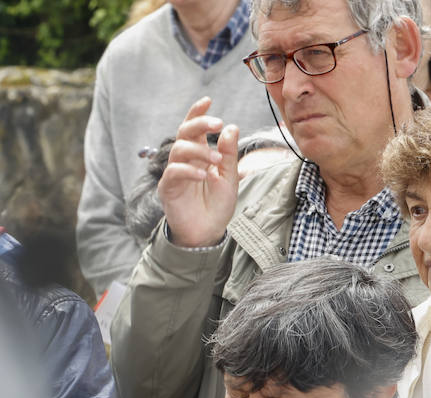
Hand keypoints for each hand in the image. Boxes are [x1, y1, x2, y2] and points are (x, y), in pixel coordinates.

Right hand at [159, 97, 239, 247]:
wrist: (208, 233)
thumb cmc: (217, 205)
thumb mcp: (230, 178)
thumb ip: (229, 155)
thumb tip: (231, 127)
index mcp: (199, 156)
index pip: (193, 129)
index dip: (197, 113)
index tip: (208, 100)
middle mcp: (185, 161)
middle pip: (183, 133)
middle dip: (199, 123)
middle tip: (217, 123)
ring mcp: (175, 173)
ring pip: (178, 150)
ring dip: (200, 151)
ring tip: (218, 161)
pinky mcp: (168, 188)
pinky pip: (174, 172)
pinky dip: (189, 171)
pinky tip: (204, 176)